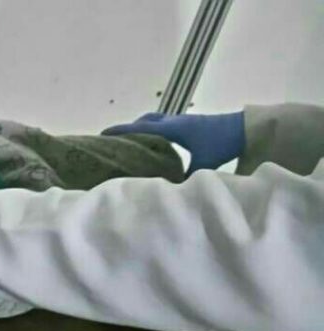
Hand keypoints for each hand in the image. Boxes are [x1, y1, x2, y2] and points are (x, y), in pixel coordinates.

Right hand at [102, 111, 244, 174]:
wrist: (246, 130)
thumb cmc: (221, 145)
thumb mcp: (202, 165)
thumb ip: (183, 177)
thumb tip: (167, 192)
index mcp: (171, 129)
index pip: (139, 128)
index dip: (120, 131)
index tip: (102, 135)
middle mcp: (174, 121)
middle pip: (145, 120)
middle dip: (128, 128)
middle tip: (115, 139)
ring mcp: (184, 120)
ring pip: (156, 120)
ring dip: (142, 127)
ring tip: (134, 141)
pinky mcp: (192, 124)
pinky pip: (166, 124)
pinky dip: (155, 130)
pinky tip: (158, 143)